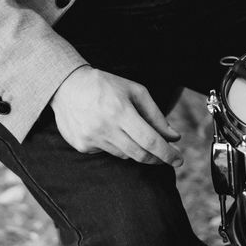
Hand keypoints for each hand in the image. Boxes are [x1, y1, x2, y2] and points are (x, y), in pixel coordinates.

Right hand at [50, 66, 182, 166]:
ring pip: (125, 155)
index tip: (179, 159)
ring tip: (133, 133)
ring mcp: (91, 139)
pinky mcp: (82, 146)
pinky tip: (109, 130)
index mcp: (120, 111)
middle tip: (168, 157)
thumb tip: (174, 137)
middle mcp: (105, 128)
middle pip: (139, 154)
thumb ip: (156, 115)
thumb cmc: (105, 85)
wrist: (66, 86)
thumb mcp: (135, 91)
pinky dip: (116, 146)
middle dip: (157, 158)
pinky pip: (108, 153)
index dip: (167, 153)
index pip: (150, 140)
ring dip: (136, 149)